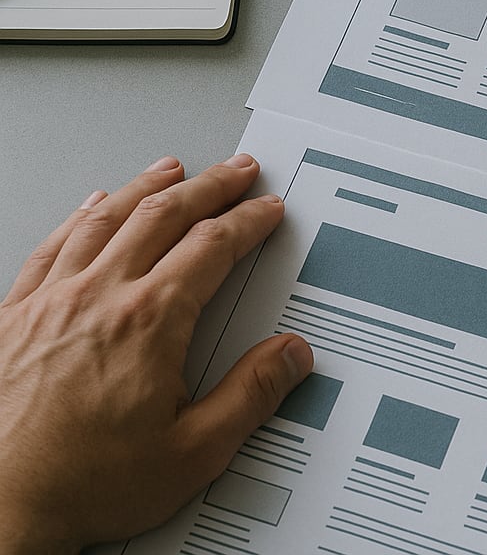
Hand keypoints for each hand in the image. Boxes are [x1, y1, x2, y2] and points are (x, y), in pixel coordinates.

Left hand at [0, 155, 313, 553]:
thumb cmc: (81, 485)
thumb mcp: (193, 453)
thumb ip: (250, 397)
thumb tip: (290, 356)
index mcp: (150, 323)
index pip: (212, 247)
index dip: (247, 222)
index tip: (265, 211)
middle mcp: (98, 298)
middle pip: (163, 217)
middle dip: (208, 187)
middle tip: (235, 171)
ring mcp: (50, 302)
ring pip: (106, 219)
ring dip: (147, 188)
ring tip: (169, 170)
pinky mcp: (12, 317)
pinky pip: (52, 245)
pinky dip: (81, 216)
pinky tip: (91, 206)